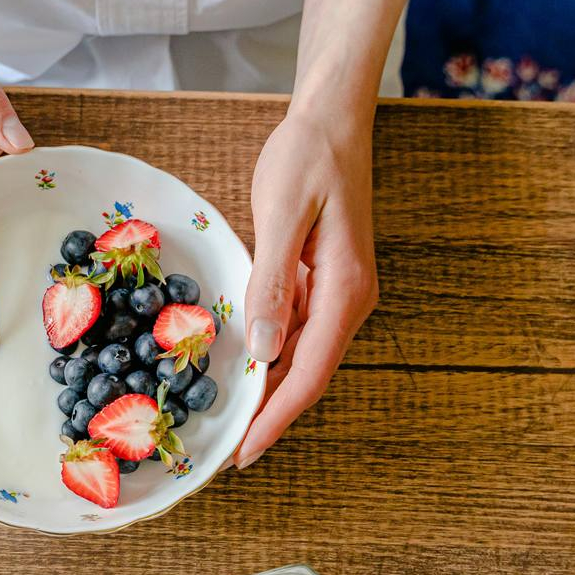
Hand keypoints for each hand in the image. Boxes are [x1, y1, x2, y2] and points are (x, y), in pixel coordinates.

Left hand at [235, 111, 378, 467]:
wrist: (331, 120)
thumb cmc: (307, 157)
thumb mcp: (283, 214)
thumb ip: (272, 282)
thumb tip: (265, 348)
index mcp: (344, 289)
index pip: (309, 373)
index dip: (276, 418)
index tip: (243, 453)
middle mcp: (347, 300)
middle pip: (307, 375)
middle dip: (269, 415)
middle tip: (226, 451)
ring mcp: (335, 292)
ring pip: (300, 357)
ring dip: (267, 390)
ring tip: (228, 421)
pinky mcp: (319, 281)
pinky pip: (293, 331)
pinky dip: (267, 356)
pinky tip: (240, 369)